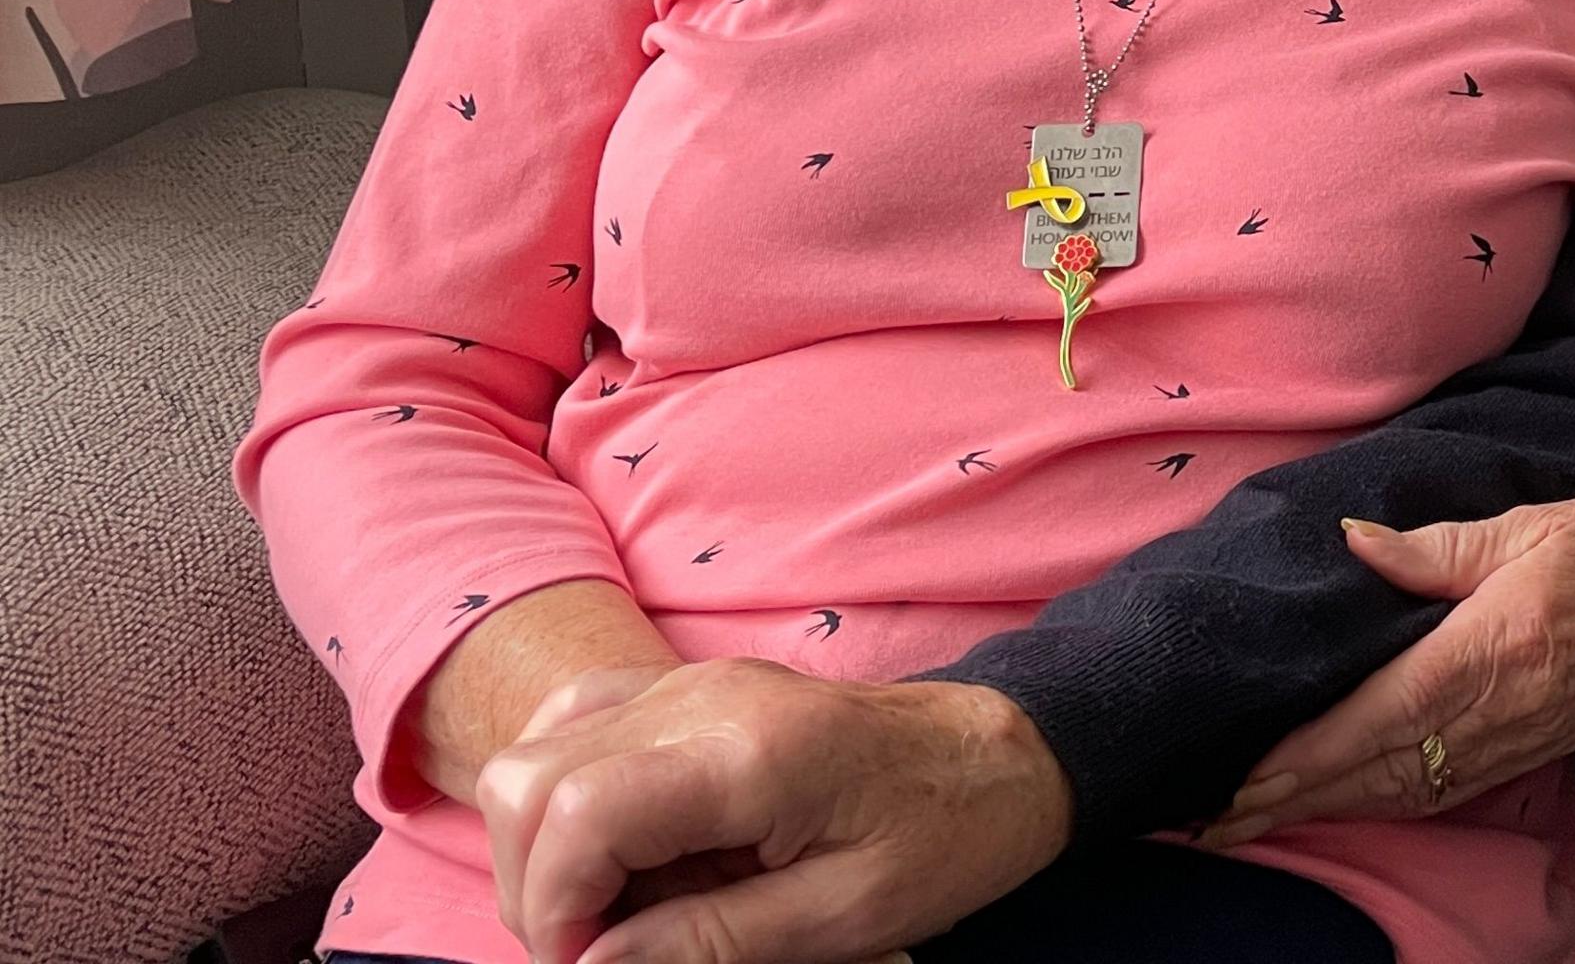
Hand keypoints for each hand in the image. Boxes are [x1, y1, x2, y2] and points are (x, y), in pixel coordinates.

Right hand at [473, 655, 1071, 963]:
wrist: (1001, 756)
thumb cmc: (944, 836)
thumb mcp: (843, 917)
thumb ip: (709, 943)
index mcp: (749, 750)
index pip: (572, 812)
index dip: (554, 906)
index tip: (595, 962)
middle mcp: (702, 697)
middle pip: (530, 779)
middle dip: (540, 883)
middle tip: (610, 945)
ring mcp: (690, 682)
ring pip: (537, 751)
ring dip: (550, 843)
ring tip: (629, 904)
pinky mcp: (689, 688)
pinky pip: (577, 727)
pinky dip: (570, 798)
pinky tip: (633, 853)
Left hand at [1198, 473, 1574, 843]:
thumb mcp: (1531, 522)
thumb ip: (1436, 547)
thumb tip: (1354, 545)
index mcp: (1490, 648)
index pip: (1377, 718)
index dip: (1304, 755)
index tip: (1241, 776)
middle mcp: (1500, 709)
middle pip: (1378, 770)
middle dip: (1293, 799)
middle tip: (1215, 819)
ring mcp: (1517, 739)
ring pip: (1406, 789)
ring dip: (1328, 809)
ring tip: (1258, 820)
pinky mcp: (1532, 748)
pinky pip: (1444, 790)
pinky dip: (1385, 804)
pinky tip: (1348, 804)